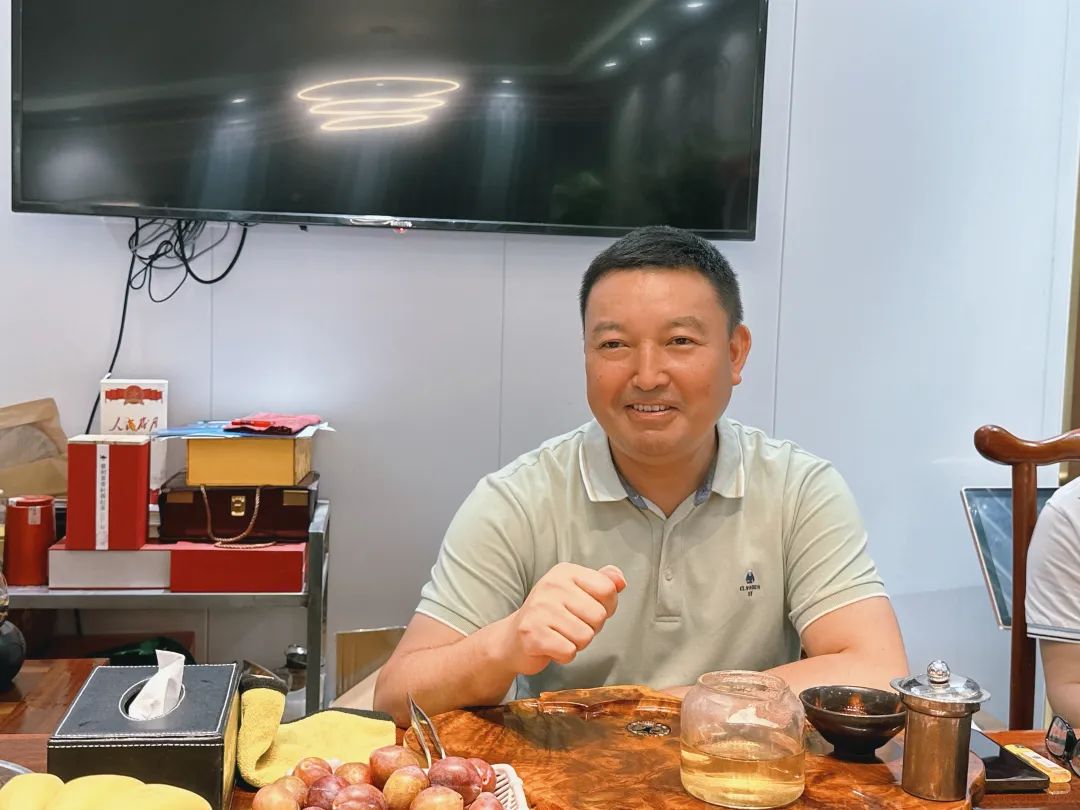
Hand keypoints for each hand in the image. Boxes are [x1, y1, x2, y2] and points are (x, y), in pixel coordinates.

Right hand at [495, 563, 625, 675]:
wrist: (512, 639)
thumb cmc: (552, 616)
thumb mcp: (577, 592)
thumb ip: (602, 583)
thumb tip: (621, 581)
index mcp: (565, 571)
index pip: (607, 589)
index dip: (606, 607)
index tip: (587, 611)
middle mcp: (551, 585)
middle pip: (599, 616)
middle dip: (590, 628)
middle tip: (569, 626)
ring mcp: (539, 609)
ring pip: (586, 636)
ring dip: (577, 643)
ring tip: (560, 636)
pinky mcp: (532, 634)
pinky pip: (569, 652)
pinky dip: (564, 656)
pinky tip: (551, 647)